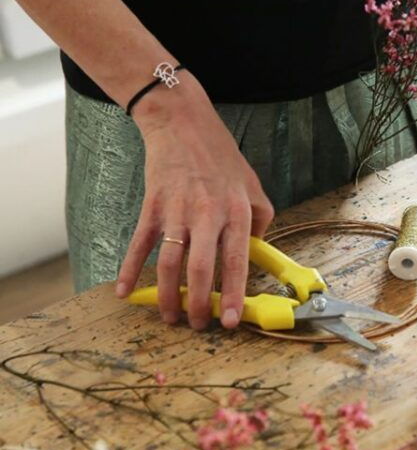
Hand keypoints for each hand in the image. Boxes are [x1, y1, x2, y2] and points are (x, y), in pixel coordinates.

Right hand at [115, 72, 274, 329]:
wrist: (183, 124)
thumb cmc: (221, 157)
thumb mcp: (253, 185)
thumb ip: (261, 219)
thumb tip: (259, 250)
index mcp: (238, 211)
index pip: (237, 261)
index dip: (233, 293)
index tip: (229, 320)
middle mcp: (208, 213)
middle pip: (201, 269)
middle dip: (198, 304)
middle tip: (198, 325)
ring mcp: (177, 211)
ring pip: (169, 264)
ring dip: (167, 296)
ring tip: (170, 316)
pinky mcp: (152, 206)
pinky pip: (139, 244)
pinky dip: (128, 270)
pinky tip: (122, 291)